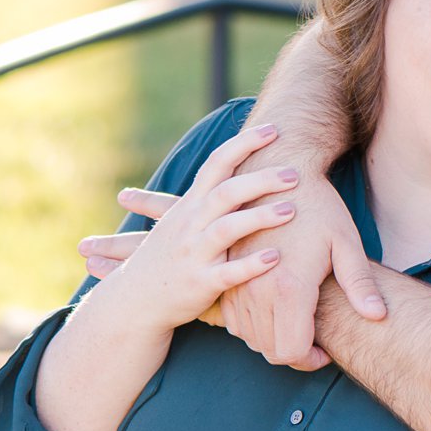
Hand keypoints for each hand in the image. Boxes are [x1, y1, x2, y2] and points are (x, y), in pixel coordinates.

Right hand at [84, 123, 298, 334]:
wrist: (135, 301)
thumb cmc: (169, 257)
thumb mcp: (181, 222)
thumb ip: (209, 199)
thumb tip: (242, 172)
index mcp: (190, 205)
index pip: (217, 164)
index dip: (244, 144)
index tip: (274, 130)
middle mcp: (190, 224)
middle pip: (226, 192)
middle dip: (261, 180)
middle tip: (295, 174)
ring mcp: (194, 253)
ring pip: (227, 229)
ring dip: (259, 218)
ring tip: (292, 210)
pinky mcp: (200, 284)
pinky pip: (228, 273)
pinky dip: (251, 265)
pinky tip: (276, 258)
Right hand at [216, 171, 384, 370]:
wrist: (277, 171)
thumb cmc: (318, 207)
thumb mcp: (345, 243)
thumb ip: (360, 284)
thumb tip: (378, 316)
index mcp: (288, 288)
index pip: (291, 352)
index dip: (310, 360)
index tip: (325, 350)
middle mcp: (256, 290)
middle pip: (269, 349)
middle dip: (293, 352)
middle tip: (315, 340)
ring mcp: (236, 282)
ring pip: (249, 337)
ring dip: (272, 338)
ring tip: (296, 322)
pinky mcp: (225, 273)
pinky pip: (233, 319)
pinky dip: (252, 324)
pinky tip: (273, 311)